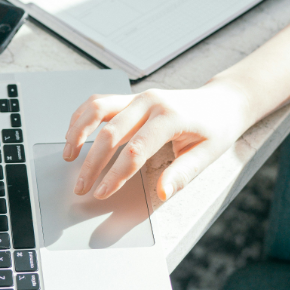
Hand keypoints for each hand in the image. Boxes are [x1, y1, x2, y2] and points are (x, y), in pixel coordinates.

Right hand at [63, 81, 252, 201]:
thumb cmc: (216, 128)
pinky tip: (74, 136)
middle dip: (92, 163)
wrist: (221, 102)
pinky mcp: (132, 97)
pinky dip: (83, 117)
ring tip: (68, 156)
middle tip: (81, 187)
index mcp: (170, 117)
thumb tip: (163, 192)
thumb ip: (182, 173)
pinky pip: (100, 102)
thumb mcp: (207, 154)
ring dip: (78, 132)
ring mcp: (139, 96)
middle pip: (110, 132)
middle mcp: (150, 102)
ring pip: (97, 108)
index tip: (102, 193)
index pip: (135, 149)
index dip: (116, 174)